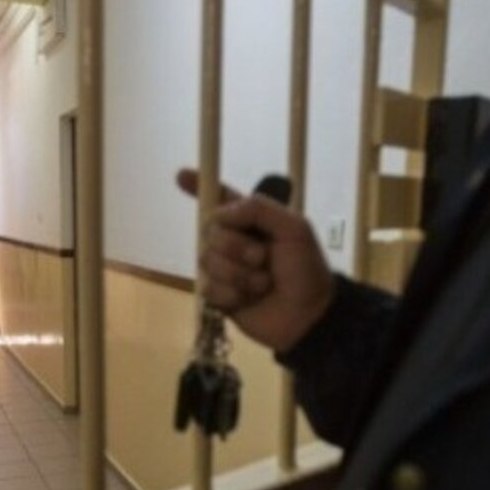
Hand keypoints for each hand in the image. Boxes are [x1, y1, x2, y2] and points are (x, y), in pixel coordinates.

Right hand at [176, 169, 334, 352]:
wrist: (308, 314)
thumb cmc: (305, 269)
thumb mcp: (294, 229)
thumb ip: (260, 209)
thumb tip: (223, 211)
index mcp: (249, 220)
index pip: (219, 197)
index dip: (198, 184)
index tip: (181, 175)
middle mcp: (230, 240)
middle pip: (210, 230)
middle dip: (237, 246)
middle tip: (263, 258)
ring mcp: (221, 268)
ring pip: (207, 260)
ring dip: (240, 274)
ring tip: (263, 284)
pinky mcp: (217, 296)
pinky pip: (208, 287)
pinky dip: (232, 294)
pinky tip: (248, 299)